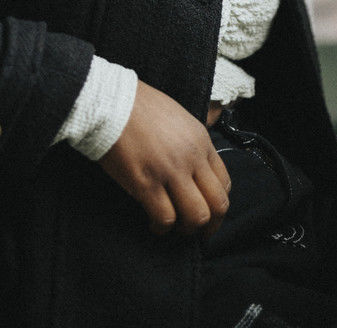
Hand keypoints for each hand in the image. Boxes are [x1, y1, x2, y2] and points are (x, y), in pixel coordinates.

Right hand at [100, 81, 230, 236]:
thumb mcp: (179, 117)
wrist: (112, 102)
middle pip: (217, 204)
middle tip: (199, 233)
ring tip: (174, 226)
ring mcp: (170, 171)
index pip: (224, 183)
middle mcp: (191, 157)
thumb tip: (197, 166)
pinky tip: (154, 223)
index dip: (219, 205)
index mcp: (201, 141)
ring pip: (196, 216)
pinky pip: (165, 218)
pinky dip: (162, 227)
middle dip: (211, 225)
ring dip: (187, 229)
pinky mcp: (146, 183)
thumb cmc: (141, 108)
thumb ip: (193, 142)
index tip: (209, 213)